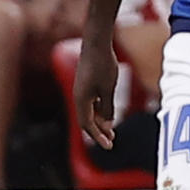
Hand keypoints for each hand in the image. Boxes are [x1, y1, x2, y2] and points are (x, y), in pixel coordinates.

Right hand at [73, 35, 118, 149]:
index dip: (98, 137)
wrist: (96, 43)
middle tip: (111, 142)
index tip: (109, 146)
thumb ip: (108, 108)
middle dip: (98, 132)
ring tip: (111, 130)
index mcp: (81, 100)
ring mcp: (81, 90)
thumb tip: (108, 124)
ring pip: (88, 112)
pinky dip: (98, 111)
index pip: (87, 125)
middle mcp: (78, 97)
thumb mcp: (109, 89)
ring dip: (99, 122)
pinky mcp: (85, 84)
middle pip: (86, 121)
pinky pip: (90, 103)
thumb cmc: (103, 65)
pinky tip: (107, 112)